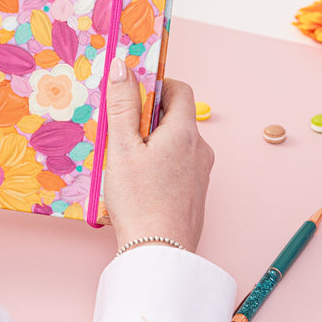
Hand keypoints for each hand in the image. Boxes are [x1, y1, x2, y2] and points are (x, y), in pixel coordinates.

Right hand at [103, 58, 213, 252]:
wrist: (159, 255)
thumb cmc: (139, 200)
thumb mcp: (122, 147)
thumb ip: (122, 105)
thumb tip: (123, 67)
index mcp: (184, 132)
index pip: (179, 89)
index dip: (156, 84)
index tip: (132, 94)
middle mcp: (199, 149)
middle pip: (175, 115)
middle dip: (147, 116)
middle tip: (121, 130)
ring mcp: (200, 172)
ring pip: (175, 140)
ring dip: (151, 140)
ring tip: (125, 158)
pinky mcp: (195, 192)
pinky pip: (177, 162)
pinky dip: (158, 161)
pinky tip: (138, 180)